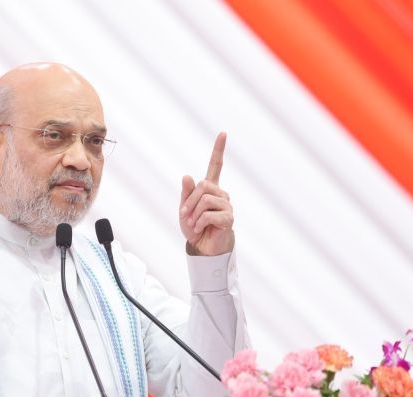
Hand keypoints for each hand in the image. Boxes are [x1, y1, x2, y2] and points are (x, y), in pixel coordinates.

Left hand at [179, 132, 234, 255]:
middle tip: (184, 215)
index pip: (216, 165)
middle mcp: (220, 194)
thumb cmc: (195, 227)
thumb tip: (187, 176)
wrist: (203, 248)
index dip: (219, 149)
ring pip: (205, 200)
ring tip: (193, 224)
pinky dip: (199, 223)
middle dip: (189, 201)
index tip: (223, 133)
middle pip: (203, 185)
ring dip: (194, 214)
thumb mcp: (184, 209)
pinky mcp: (228, 218)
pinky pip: (209, 215)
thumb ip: (186, 194)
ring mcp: (226, 205)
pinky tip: (200, 229)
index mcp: (210, 189)